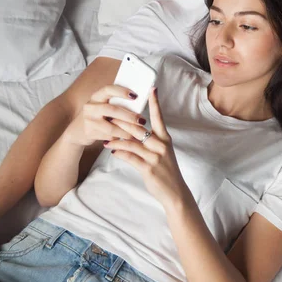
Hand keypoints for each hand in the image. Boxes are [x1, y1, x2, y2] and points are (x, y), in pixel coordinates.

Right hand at [65, 85, 147, 146]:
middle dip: (129, 116)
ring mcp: (89, 120)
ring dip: (126, 130)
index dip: (121, 91)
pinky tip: (127, 138)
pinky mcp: (90, 132)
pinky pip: (108, 136)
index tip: (135, 96)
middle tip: (141, 120)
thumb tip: (138, 102)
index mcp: (97, 96)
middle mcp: (91, 106)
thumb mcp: (103, 105)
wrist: (77, 131)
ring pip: (111, 126)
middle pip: (112, 110)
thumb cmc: (97, 116)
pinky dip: (119, 137)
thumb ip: (115, 102)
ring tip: (136, 133)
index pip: (108, 89)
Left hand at [105, 88, 187, 209]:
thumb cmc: (167, 171)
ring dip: (116, 138)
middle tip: (109, 115)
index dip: (155, 103)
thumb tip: (133, 132)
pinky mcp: (148, 168)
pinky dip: (120, 153)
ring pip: (131, 142)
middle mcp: (161, 145)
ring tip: (106, 137)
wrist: (175, 192)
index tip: (152, 89)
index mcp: (165, 139)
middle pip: (138, 128)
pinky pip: (130, 157)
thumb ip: (151, 142)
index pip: (159, 117)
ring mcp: (155, 156)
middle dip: (122, 121)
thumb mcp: (163, 153)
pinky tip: (112, 151)